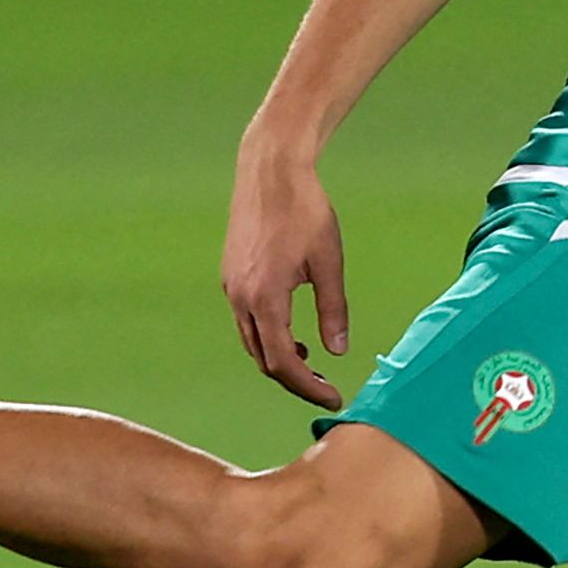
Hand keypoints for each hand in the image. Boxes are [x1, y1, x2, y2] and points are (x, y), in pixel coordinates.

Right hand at [225, 139, 352, 408]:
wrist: (270, 170)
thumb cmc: (305, 211)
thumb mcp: (329, 262)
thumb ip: (334, 310)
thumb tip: (337, 351)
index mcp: (266, 298)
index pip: (284, 362)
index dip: (309, 387)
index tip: (335, 397)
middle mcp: (241, 298)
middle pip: (264, 359)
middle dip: (294, 379)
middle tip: (326, 387)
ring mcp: (231, 287)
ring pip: (251, 342)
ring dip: (279, 358)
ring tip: (311, 362)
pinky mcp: (230, 276)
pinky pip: (245, 321)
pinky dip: (267, 336)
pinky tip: (292, 330)